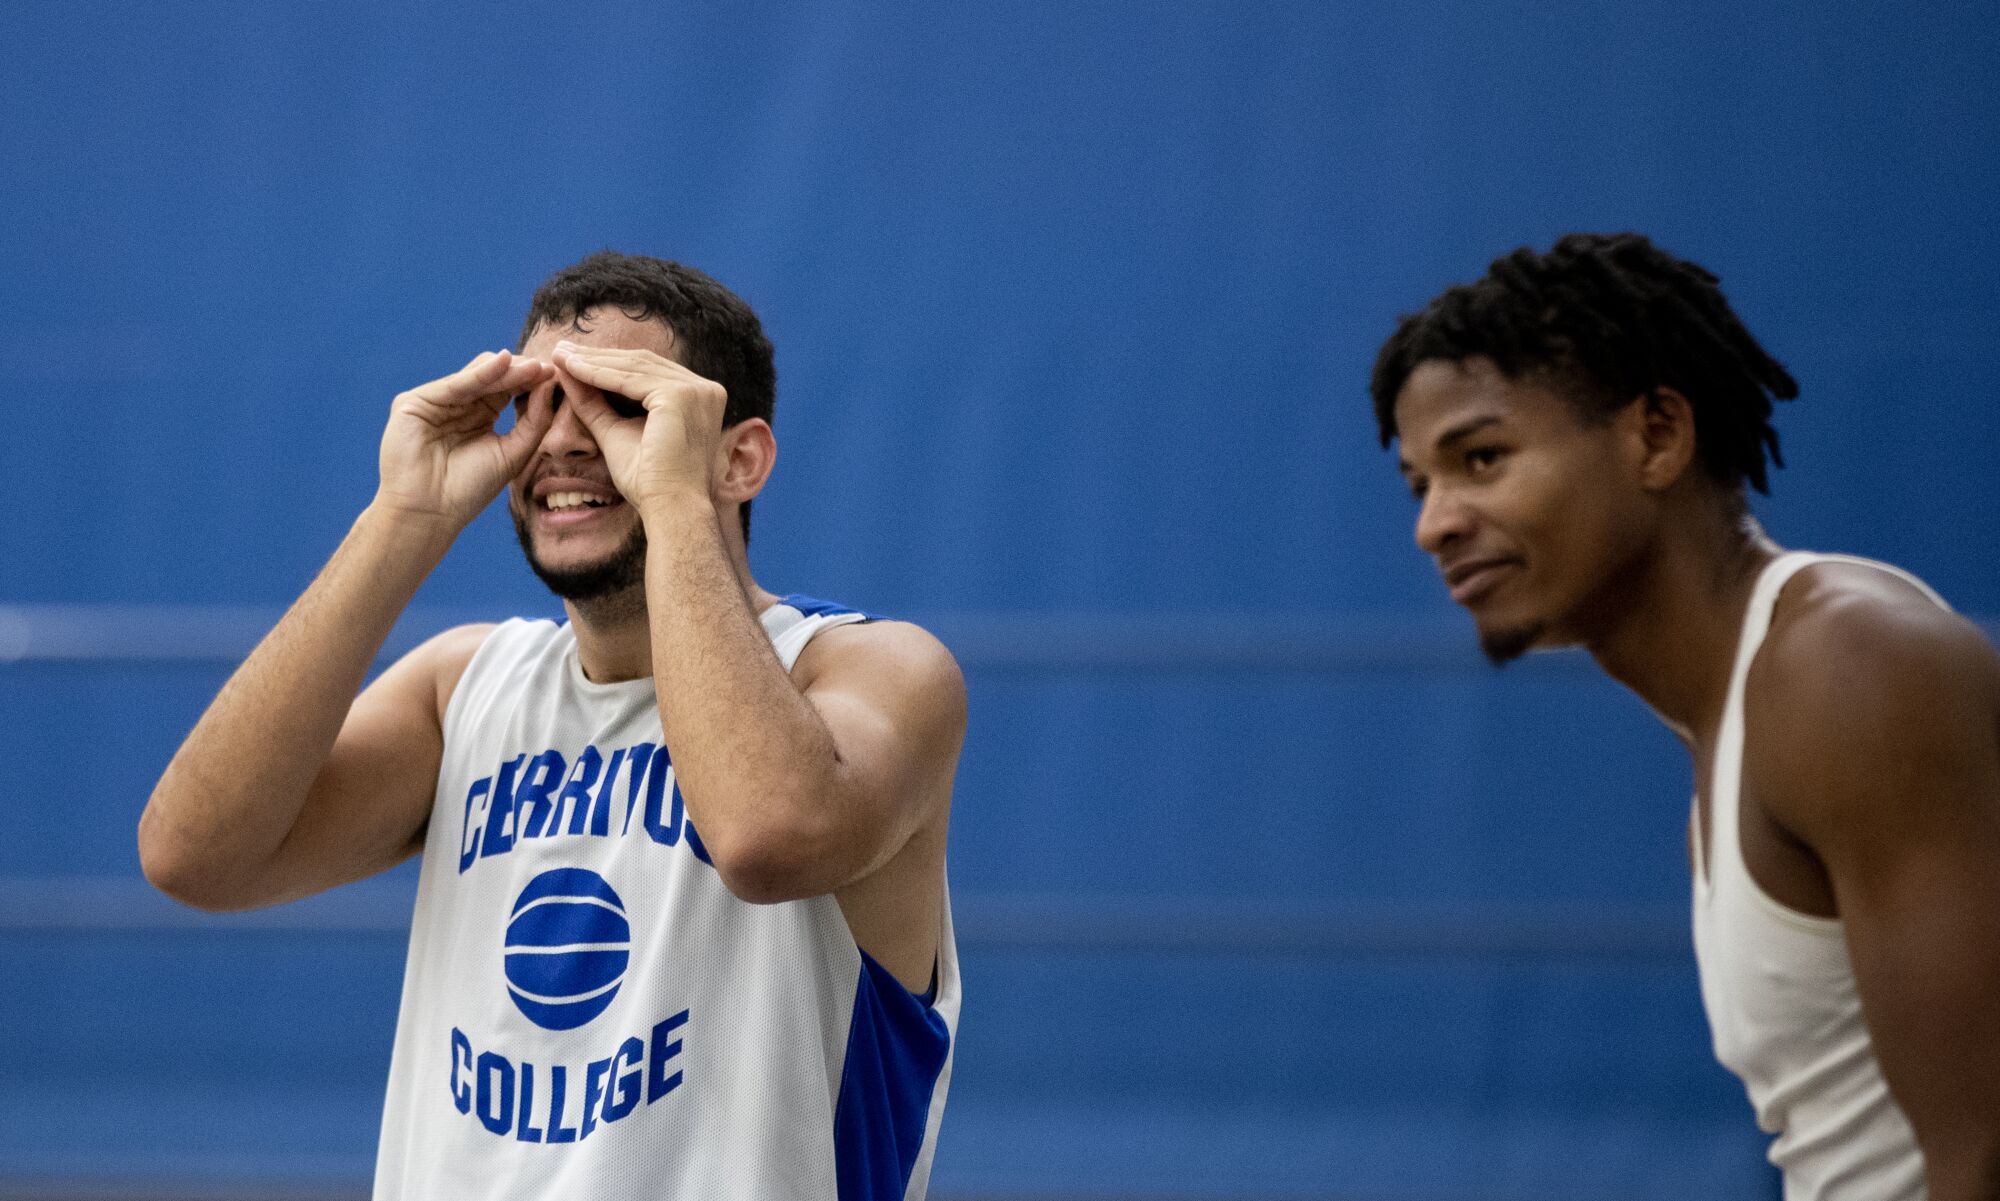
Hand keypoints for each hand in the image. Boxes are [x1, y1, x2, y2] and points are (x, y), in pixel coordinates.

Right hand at [375, 350, 555, 526]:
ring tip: (535, 367)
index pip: (510, 389)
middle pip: (495, 378)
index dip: (534, 382)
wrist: (430, 512)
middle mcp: (459, 404)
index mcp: (481, 415)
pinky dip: (481, 373)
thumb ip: (534, 421)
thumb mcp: (513, 453)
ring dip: (508, 370)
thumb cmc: (470, 489)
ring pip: (477, 375)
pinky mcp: (416, 401)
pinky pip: (456, 383)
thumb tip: (550, 385)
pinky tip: (506, 362)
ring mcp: (437, 401)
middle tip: (552, 367)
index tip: (561, 376)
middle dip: (524, 372)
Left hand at [548, 341, 729, 508]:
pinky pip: (630, 379)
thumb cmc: (649, 482)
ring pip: (633, 367)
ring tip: (560, 357)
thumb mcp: (617, 433)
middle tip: (561, 350)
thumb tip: (567, 372)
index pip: (648, 371)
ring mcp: (696, 391)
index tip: (574, 361)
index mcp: (699, 398)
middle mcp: (705, 390)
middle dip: (598, 356)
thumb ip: (596, 403)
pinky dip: (598, 373)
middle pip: (641, 363)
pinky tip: (571, 370)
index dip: (609, 364)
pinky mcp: (681, 396)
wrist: (670, 508)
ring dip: (593, 361)